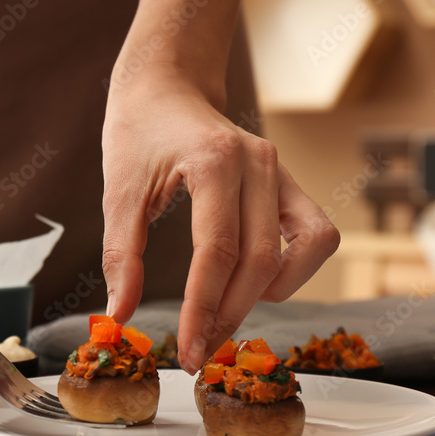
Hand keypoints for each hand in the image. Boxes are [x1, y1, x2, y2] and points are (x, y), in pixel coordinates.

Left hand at [101, 65, 338, 372]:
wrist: (166, 85)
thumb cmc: (138, 132)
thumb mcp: (118, 190)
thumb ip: (120, 254)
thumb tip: (120, 315)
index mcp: (214, 162)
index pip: (218, 252)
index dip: (204, 309)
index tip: (188, 351)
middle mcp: (259, 163)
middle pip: (261, 260)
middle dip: (230, 314)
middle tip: (199, 351)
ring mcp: (281, 169)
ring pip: (305, 248)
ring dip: (271, 293)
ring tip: (226, 312)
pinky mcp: (289, 180)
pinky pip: (316, 232)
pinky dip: (295, 267)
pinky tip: (256, 282)